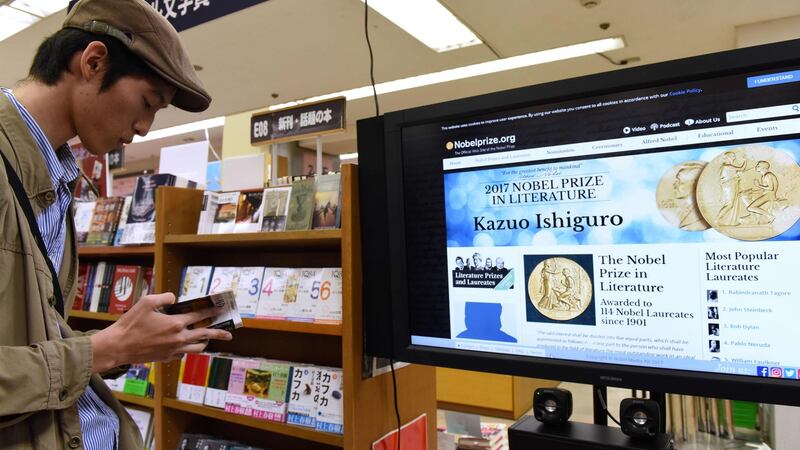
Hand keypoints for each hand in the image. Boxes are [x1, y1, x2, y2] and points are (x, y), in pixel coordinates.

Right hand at [89, 292, 232, 373]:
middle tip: (229, 333)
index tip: (220, 308)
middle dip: (219, 332)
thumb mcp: (146, 302)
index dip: (211, 310)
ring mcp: (174, 350)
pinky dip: (187, 349)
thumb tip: (175, 299)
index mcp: (176, 324)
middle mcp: (179, 338)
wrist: (118, 347)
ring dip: (204, 342)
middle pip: (204, 334)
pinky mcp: (166, 358)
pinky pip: (183, 354)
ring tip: (208, 339)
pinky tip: (185, 346)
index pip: (199, 315)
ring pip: (196, 348)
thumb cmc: (130, 324)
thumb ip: (165, 297)